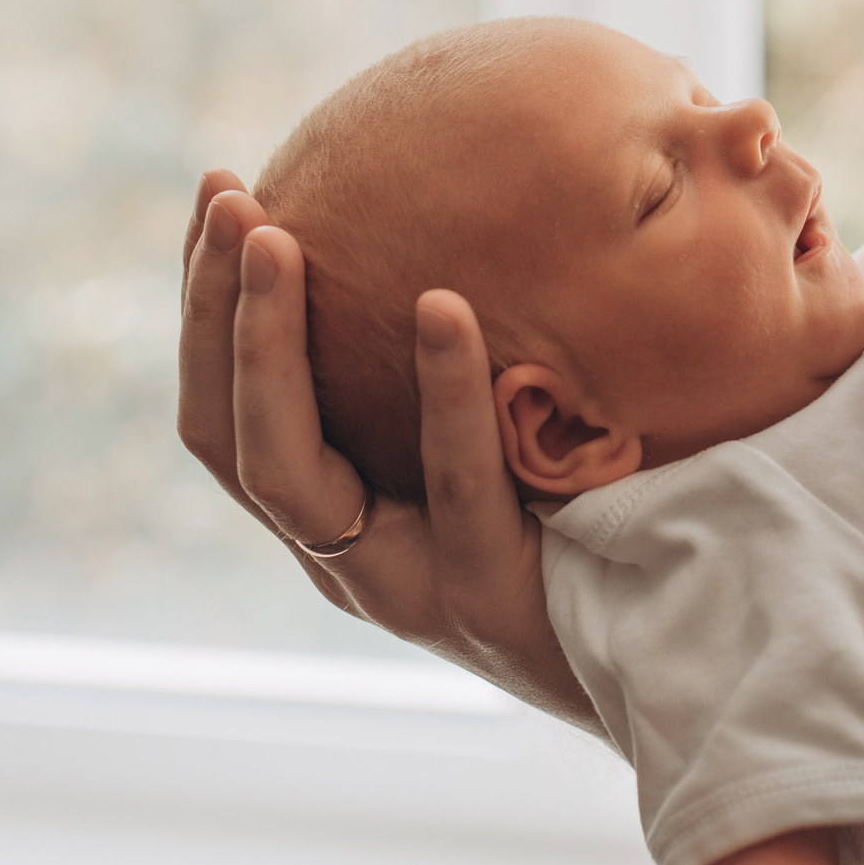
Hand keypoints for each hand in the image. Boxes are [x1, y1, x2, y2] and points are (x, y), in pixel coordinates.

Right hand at [178, 170, 592, 723]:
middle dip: (211, 311)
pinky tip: (445, 304)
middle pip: (228, 436)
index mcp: (331, 520)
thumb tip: (462, 218)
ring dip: (270, 344)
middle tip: (225, 199)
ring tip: (280, 239)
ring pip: (291, 470)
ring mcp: (405, 584)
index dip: (202, 309)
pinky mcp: (487, 595)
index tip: (216, 195)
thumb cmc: (575, 542)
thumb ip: (459, 374)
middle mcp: (342, 559)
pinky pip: (456, 483)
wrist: (661, 668)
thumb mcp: (493, 453)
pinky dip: (444, 390)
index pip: (221, 413)